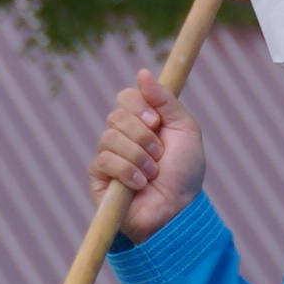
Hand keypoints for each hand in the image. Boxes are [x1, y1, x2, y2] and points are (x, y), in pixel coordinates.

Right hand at [90, 69, 206, 241]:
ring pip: (109, 136)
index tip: (157, 122)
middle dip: (143, 136)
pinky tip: (140, 185)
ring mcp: (109, 156)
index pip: (127, 97)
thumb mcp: (185, 130)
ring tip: (152, 174)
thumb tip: (142, 72)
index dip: (140, 107)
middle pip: (117, 115)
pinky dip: (127, 171)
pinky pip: (104, 160)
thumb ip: (166, 100)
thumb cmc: (185, 174)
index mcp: (143, 122)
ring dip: (138, 156)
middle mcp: (123, 136)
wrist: (178, 211)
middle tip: (159, 154)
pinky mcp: (98, 177)